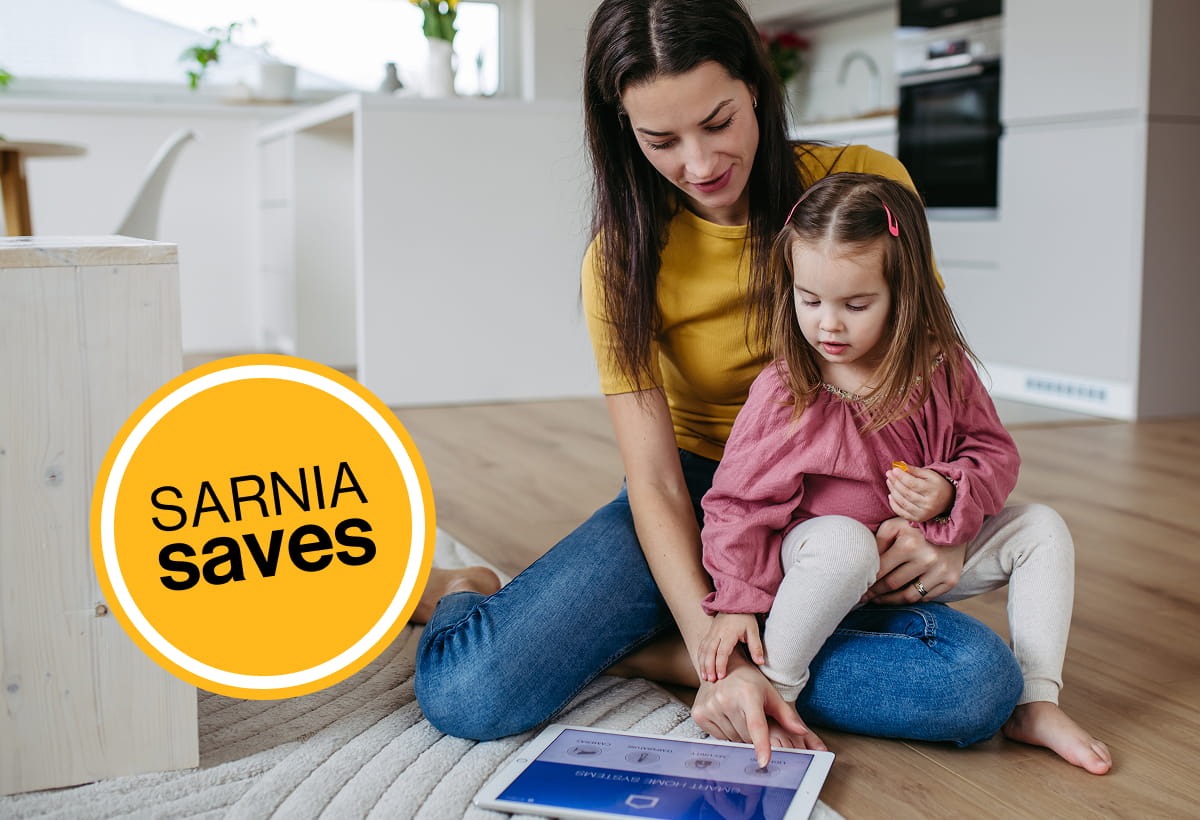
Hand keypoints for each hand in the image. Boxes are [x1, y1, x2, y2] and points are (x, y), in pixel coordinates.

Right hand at [690, 655, 826, 767]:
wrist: (722, 666)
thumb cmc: (749, 681)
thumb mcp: (770, 693)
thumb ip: (786, 715)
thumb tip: (802, 732)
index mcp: (748, 694)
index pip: (756, 725)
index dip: (761, 745)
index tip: (764, 762)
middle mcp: (726, 699)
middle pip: (746, 736)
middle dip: (753, 736)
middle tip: (752, 719)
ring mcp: (710, 706)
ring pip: (732, 738)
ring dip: (739, 735)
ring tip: (739, 715)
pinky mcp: (699, 713)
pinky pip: (718, 737)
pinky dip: (725, 733)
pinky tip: (726, 716)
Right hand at [697, 613, 763, 681]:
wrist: (734, 602)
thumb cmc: (745, 617)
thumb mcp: (753, 630)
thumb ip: (756, 647)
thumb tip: (760, 662)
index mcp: (729, 633)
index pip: (722, 651)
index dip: (720, 664)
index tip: (721, 676)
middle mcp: (717, 633)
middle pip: (709, 652)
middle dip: (709, 667)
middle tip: (711, 680)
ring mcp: (711, 633)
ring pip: (703, 650)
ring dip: (703, 663)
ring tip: (705, 677)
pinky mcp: (709, 633)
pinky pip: (702, 646)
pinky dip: (700, 657)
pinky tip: (702, 666)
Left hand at [865, 517, 964, 603]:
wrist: (953, 524)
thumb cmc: (916, 525)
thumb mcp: (894, 525)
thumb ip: (878, 543)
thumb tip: (865, 566)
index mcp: (909, 544)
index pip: (881, 571)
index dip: (868, 582)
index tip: (859, 588)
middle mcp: (926, 559)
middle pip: (893, 585)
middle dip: (875, 593)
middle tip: (864, 597)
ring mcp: (941, 571)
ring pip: (909, 596)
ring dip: (891, 601)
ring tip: (878, 600)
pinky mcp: (952, 579)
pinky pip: (926, 597)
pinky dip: (911, 598)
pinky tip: (900, 596)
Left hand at [886, 463, 954, 522]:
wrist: (949, 501)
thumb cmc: (937, 484)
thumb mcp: (930, 474)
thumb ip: (915, 470)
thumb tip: (900, 465)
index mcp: (932, 491)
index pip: (913, 484)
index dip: (902, 477)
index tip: (894, 469)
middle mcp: (928, 504)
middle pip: (906, 493)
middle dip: (895, 482)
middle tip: (888, 473)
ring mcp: (923, 513)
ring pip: (902, 502)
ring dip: (893, 491)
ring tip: (889, 481)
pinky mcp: (918, 519)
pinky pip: (902, 513)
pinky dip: (893, 504)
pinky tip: (890, 495)